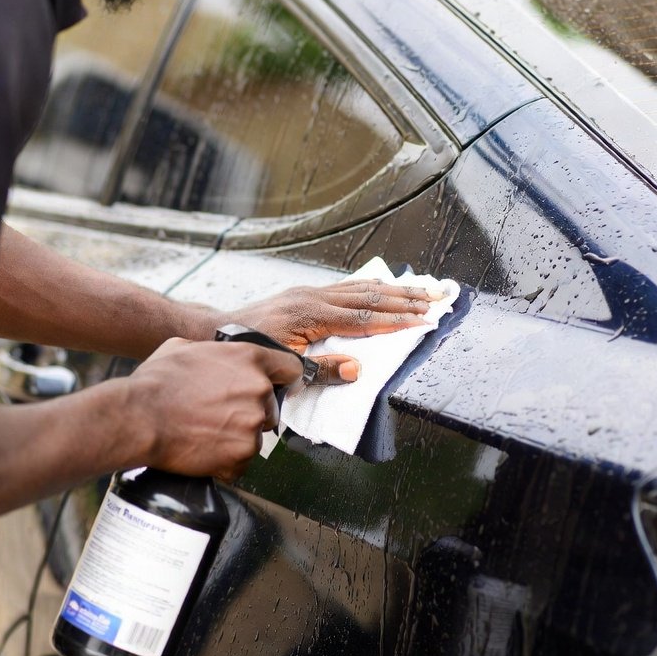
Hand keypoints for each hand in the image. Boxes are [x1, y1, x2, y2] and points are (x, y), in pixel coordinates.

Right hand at [131, 337, 300, 481]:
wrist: (139, 416)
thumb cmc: (157, 381)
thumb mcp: (184, 347)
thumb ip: (213, 352)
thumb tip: (214, 359)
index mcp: (249, 358)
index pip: (290, 368)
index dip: (282, 379)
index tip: (276, 387)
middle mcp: (258, 389)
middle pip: (270, 406)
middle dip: (249, 411)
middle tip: (219, 415)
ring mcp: (252, 423)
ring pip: (255, 434)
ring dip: (237, 437)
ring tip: (206, 433)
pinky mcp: (242, 453)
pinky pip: (242, 461)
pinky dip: (226, 461)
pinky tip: (204, 450)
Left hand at [224, 279, 438, 382]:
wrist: (218, 330)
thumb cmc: (249, 352)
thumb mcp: (283, 367)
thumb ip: (321, 369)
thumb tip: (357, 368)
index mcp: (312, 314)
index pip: (364, 318)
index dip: (396, 320)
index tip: (423, 321)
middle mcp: (314, 296)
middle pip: (369, 297)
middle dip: (406, 298)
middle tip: (437, 298)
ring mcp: (311, 292)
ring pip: (361, 288)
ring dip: (394, 290)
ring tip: (422, 289)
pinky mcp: (307, 293)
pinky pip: (348, 287)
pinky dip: (373, 287)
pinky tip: (386, 287)